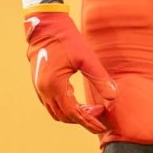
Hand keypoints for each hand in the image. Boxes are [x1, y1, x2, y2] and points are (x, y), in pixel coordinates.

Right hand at [23, 1, 114, 134]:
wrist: (45, 26)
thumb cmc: (67, 40)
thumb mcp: (86, 58)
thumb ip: (100, 79)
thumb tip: (113, 97)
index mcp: (55, 85)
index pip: (73, 113)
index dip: (89, 121)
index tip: (102, 125)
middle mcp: (44, 90)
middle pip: (64, 116)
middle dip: (83, 119)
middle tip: (100, 113)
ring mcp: (39, 88)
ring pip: (56, 113)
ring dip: (73, 115)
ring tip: (91, 110)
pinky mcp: (39, 84)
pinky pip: (51, 105)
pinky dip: (65, 108)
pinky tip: (78, 102)